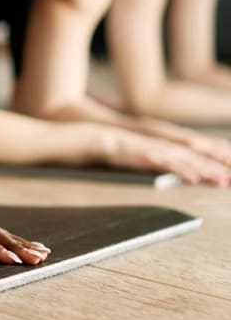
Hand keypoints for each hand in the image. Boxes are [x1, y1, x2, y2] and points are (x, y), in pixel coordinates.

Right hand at [108, 129, 230, 185]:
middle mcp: (167, 147)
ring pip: (186, 161)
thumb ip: (164, 164)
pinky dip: (181, 171)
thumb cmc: (123, 151)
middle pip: (196, 158)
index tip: (229, 175)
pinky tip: (192, 178)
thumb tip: (178, 174)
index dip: (214, 164)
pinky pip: (167, 164)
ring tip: (221, 181)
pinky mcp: (147, 155)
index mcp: (169, 148)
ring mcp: (158, 150)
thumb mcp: (147, 157)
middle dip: (216, 168)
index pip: (196, 156)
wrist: (100, 138)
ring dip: (205, 171)